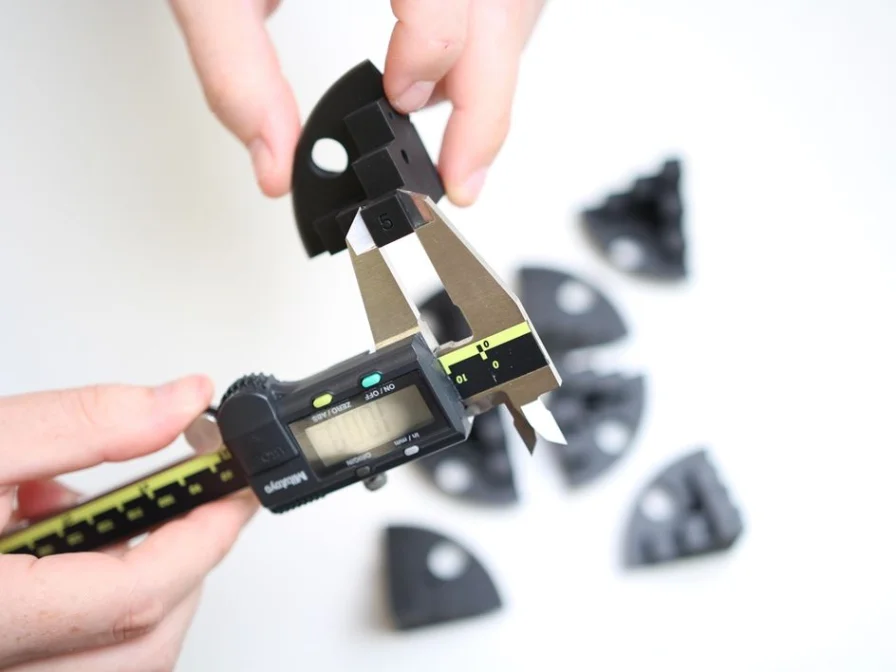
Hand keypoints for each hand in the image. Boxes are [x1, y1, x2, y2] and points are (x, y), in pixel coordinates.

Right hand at [0, 375, 258, 670]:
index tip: (236, 490)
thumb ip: (79, 424)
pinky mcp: (8, 661)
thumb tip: (177, 402)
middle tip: (185, 499)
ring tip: (92, 517)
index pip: (135, 592)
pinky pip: (82, 661)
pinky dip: (100, 608)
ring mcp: (4, 669)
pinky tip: (62, 553)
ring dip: (138, 583)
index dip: (205, 536)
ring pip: (119, 660)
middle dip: (181, 562)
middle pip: (143, 642)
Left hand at [167, 0, 546, 205]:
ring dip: (489, 74)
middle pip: (505, 14)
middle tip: (457, 174)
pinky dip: (485, 44)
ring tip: (443, 114)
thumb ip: (237, 71)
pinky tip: (446, 68)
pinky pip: (507, 0)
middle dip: (485, 108)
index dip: (431, 60)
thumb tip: (275, 161)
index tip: (396, 104)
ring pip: (518, 10)